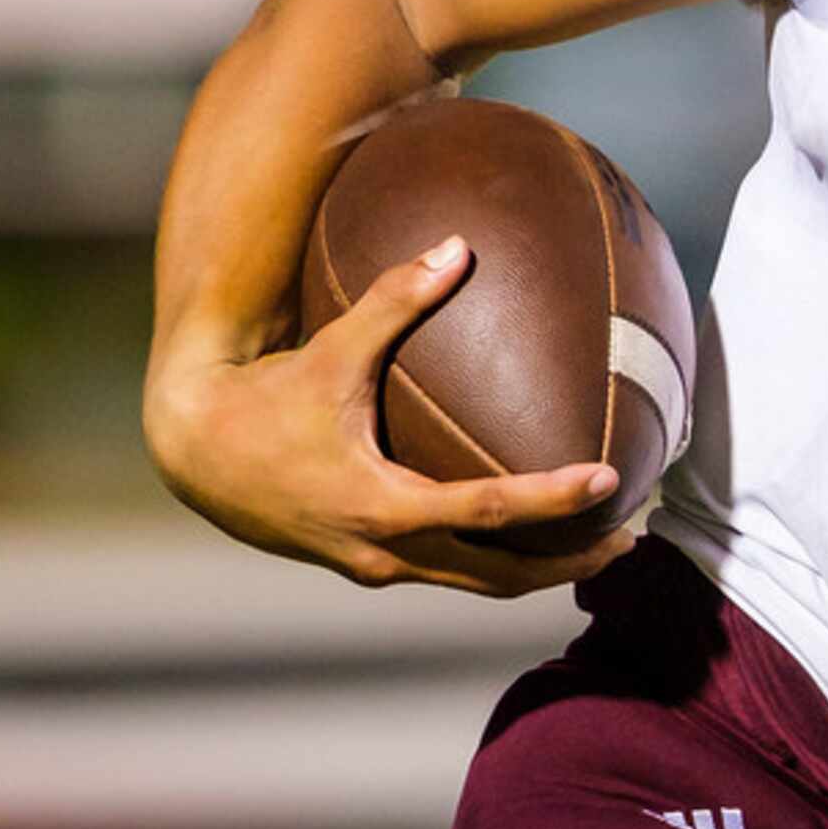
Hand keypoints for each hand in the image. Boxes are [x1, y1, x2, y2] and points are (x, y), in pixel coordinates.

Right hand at [145, 238, 636, 596]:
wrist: (194, 453)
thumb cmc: (265, 398)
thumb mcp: (332, 348)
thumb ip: (396, 298)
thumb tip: (458, 245)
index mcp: (380, 505)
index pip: (485, 513)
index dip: (551, 500)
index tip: (609, 482)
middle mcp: (383, 550)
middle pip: (497, 575)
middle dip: (568, 562)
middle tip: (632, 535)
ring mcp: (375, 564)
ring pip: (476, 583)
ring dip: (540, 570)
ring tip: (603, 544)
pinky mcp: (367, 561)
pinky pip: (449, 572)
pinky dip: (498, 561)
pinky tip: (535, 534)